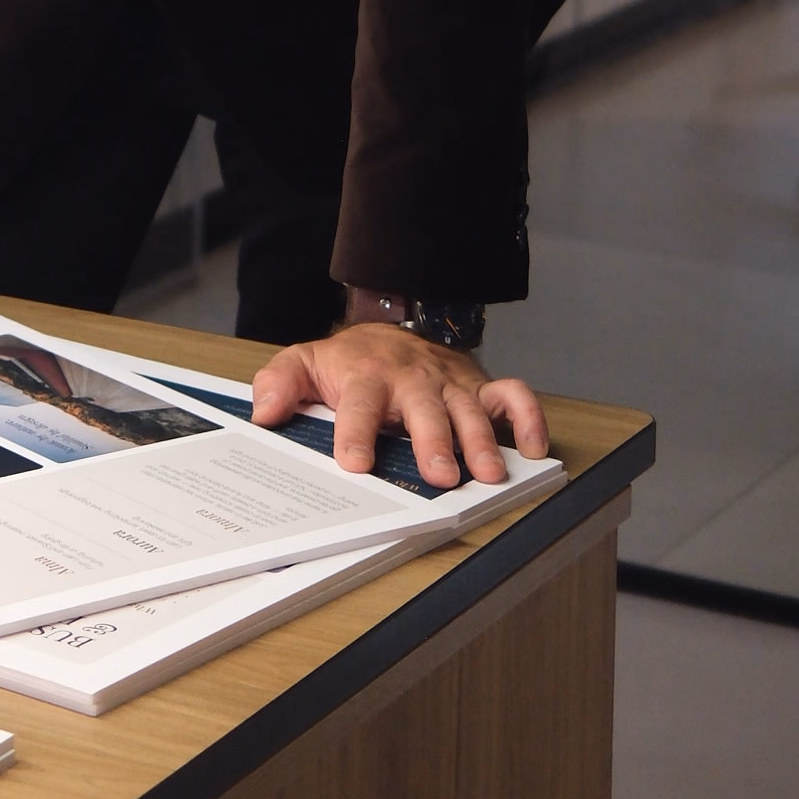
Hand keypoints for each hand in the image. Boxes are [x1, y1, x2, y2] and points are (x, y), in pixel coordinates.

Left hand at [250, 301, 547, 491]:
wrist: (386, 324)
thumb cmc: (348, 360)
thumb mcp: (303, 363)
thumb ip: (280, 384)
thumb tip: (264, 411)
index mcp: (366, 377)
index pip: (360, 404)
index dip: (357, 433)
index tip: (356, 462)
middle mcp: (411, 380)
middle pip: (423, 408)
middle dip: (433, 440)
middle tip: (440, 473)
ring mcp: (448, 383)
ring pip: (469, 408)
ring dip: (480, 440)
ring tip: (487, 473)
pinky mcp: (477, 385)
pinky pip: (512, 395)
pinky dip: (528, 418)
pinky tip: (534, 448)